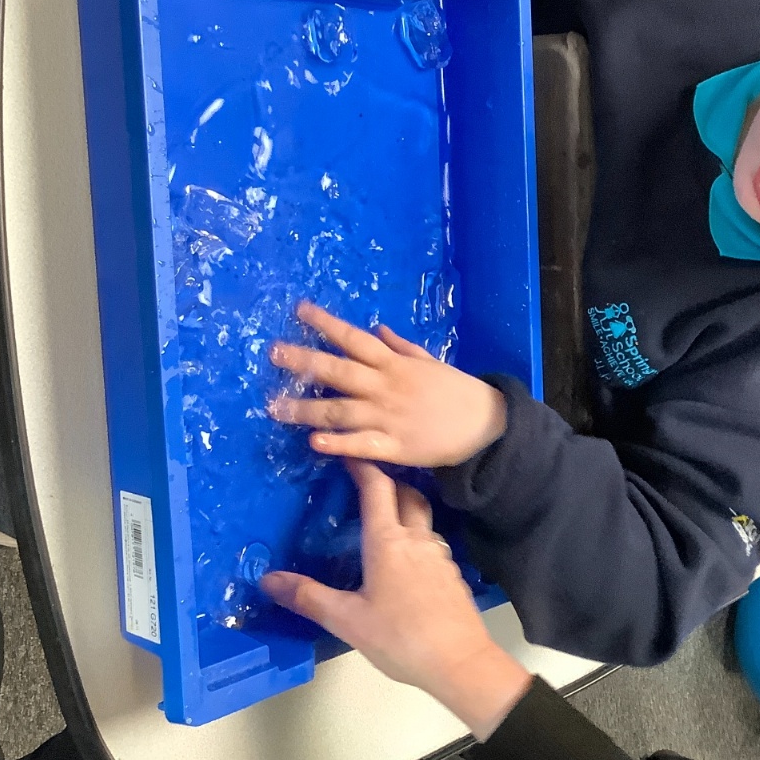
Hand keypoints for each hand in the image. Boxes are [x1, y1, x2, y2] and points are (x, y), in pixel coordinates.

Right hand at [260, 460, 531, 738]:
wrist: (461, 661)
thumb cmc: (401, 638)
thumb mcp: (348, 620)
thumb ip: (309, 597)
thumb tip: (268, 579)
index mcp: (388, 542)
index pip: (377, 488)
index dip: (362, 466)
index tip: (347, 455)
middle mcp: (417, 538)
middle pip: (406, 494)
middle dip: (387, 482)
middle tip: (364, 482)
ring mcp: (439, 555)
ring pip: (422, 517)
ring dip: (403, 508)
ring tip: (381, 519)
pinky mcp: (452, 573)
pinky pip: (431, 542)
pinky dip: (415, 536)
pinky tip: (404, 559)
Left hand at [269, 302, 507, 466]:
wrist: (485, 427)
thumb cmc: (456, 391)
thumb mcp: (430, 361)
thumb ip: (400, 347)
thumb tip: (375, 329)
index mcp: (394, 363)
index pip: (353, 339)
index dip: (325, 324)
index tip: (299, 311)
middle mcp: (385, 387)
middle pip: (338, 371)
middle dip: (303, 362)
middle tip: (273, 354)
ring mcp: (387, 418)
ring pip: (339, 411)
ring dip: (305, 409)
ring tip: (275, 407)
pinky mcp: (393, 447)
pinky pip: (360, 445)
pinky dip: (337, 443)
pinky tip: (314, 442)